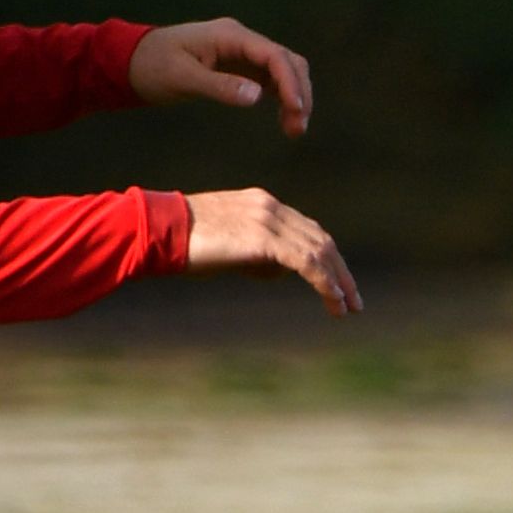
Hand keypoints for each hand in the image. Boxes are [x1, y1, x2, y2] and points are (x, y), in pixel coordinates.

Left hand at [129, 19, 312, 139]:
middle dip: (298, 92)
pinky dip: (281, 97)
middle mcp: (241, 40)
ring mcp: (241, 52)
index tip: (296, 110)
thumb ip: (220, 86)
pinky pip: (270, 78)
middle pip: (287, 61)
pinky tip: (284, 118)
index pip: (274, 55)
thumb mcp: (183, 78)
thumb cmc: (152, 66)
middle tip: (297, 127)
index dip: (290, 82)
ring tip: (294, 129)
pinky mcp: (238, 65)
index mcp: (230, 36)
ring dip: (294, 96)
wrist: (131, 60)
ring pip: (283, 70)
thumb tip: (258, 96)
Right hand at [183, 189, 362, 315]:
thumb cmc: (185, 243)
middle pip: (320, 239)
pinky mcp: (264, 238)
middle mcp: (271, 207)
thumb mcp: (227, 246)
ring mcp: (269, 219)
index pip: (308, 230)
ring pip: (318, 251)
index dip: (326, 257)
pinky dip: (323, 282)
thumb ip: (254, 254)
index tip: (338, 282)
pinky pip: (306, 262)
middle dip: (340, 271)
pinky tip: (332, 301)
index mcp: (263, 204)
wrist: (160, 230)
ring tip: (346, 308)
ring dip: (337, 282)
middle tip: (353, 300)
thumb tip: (275, 271)